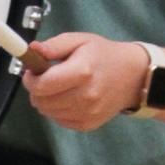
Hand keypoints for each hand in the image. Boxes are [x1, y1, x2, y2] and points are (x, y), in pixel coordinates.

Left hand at [23, 34, 150, 130]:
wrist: (134, 77)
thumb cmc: (104, 55)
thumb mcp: (80, 40)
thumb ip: (54, 45)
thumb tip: (32, 50)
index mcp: (82, 72)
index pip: (41, 86)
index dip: (30, 80)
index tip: (32, 72)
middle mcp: (85, 96)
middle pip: (41, 102)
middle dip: (37, 90)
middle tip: (46, 79)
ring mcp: (87, 113)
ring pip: (47, 112)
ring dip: (47, 101)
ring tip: (60, 87)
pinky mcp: (88, 124)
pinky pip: (59, 120)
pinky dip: (58, 110)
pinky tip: (69, 98)